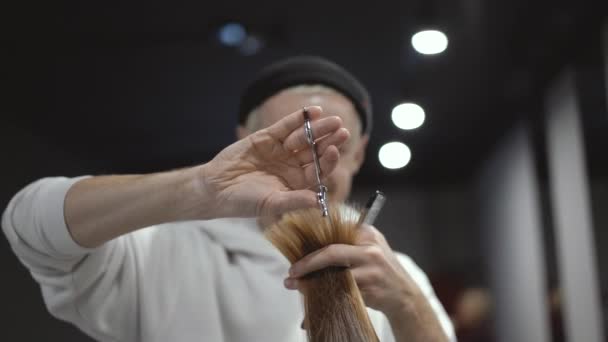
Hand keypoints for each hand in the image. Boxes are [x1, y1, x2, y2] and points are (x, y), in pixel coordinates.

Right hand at [199, 106, 349, 217]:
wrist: (216, 189)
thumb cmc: (244, 202)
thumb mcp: (272, 204)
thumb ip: (295, 201)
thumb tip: (319, 202)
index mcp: (298, 183)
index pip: (319, 170)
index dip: (329, 161)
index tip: (335, 151)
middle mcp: (293, 166)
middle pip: (316, 151)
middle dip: (330, 141)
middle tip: (343, 132)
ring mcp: (281, 150)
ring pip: (305, 137)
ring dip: (319, 128)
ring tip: (332, 120)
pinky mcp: (268, 137)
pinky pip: (286, 126)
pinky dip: (299, 118)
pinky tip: (314, 111)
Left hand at [284, 224, 421, 318]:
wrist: (404, 295)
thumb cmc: (380, 270)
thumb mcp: (369, 248)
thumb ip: (346, 243)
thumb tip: (309, 249)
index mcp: (367, 233)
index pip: (333, 233)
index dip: (313, 244)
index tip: (296, 252)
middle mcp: (370, 249)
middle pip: (331, 253)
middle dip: (308, 263)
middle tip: (292, 272)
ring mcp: (371, 270)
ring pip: (333, 276)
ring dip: (311, 283)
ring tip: (295, 286)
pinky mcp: (370, 289)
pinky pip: (340, 293)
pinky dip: (324, 298)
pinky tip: (311, 303)